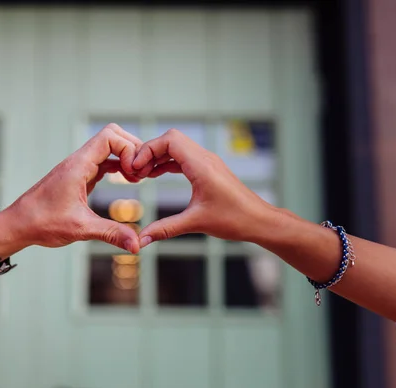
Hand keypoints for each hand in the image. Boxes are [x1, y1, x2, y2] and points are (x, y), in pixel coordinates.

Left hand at [1, 123, 142, 253]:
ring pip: (108, 148)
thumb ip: (111, 233)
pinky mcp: (79, 177)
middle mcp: (78, 162)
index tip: (135, 173)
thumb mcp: (81, 229)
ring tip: (138, 177)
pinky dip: (118, 166)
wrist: (18, 225)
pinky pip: (103, 162)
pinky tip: (128, 180)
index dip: (128, 149)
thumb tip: (136, 245)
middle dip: (131, 149)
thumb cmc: (42, 223)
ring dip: (126, 157)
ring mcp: (78, 168)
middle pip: (112, 136)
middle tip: (142, 173)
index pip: (109, 137)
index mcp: (78, 166)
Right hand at [132, 129, 279, 246]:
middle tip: (136, 171)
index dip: (148, 150)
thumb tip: (140, 241)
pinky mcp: (208, 169)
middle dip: (150, 151)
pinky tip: (156, 175)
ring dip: (158, 157)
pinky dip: (167, 163)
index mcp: (201, 165)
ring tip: (142, 175)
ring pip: (176, 147)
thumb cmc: (234, 219)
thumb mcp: (195, 223)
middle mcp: (204, 158)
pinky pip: (183, 157)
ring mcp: (207, 162)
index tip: (135, 168)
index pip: (169, 140)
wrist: (259, 220)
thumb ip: (165, 229)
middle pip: (170, 139)